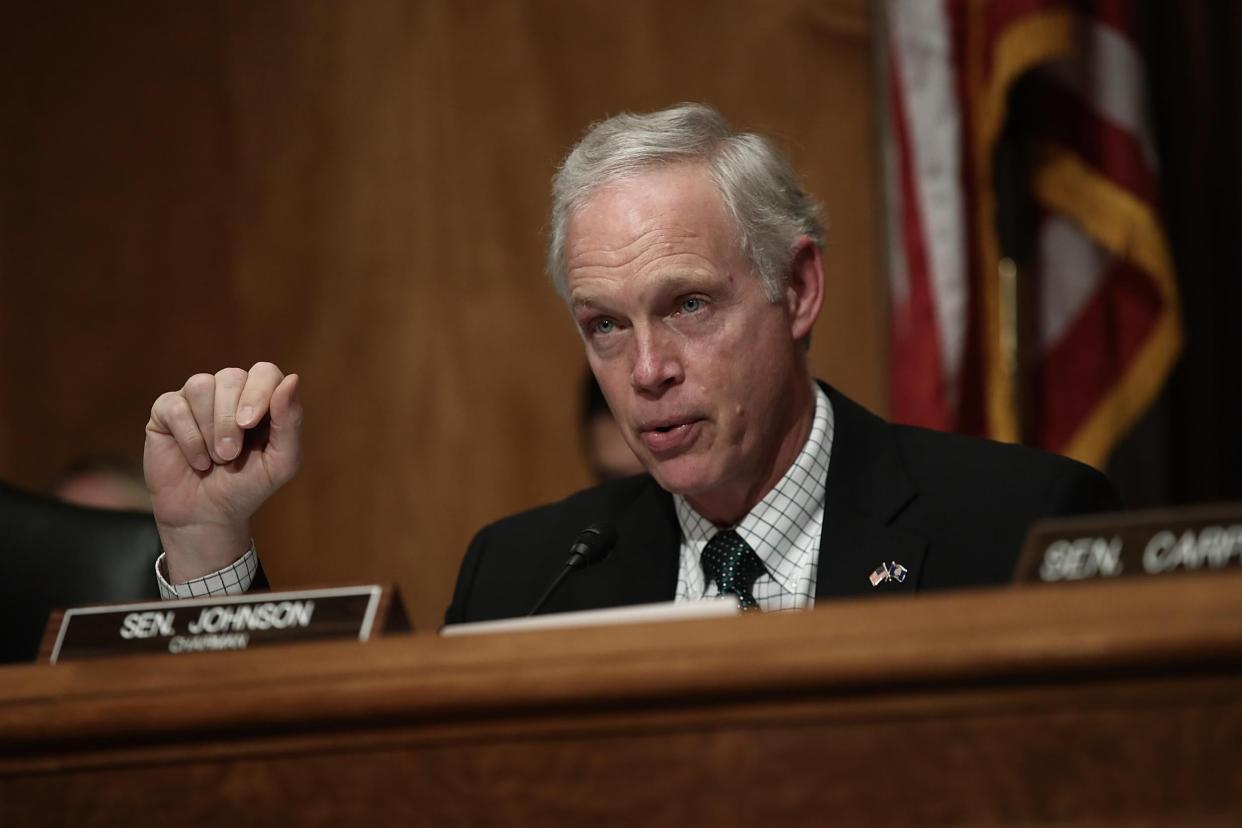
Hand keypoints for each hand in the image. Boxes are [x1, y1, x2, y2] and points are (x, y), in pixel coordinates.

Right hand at [144, 362, 302, 581]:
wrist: (206, 514)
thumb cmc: (247, 486)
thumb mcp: (281, 462)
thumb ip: (290, 421)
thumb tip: (292, 378)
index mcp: (262, 399)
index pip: (265, 372)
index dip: (258, 392)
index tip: (250, 424)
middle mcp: (230, 392)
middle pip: (231, 377)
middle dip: (229, 420)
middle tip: (229, 455)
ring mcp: (197, 399)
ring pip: (201, 386)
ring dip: (209, 429)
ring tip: (215, 458)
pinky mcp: (167, 410)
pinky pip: (175, 406)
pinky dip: (188, 437)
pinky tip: (196, 460)